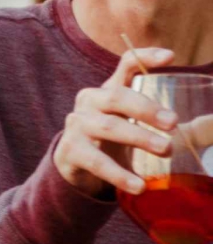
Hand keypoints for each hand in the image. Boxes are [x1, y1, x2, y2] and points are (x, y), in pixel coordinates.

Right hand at [54, 46, 177, 196]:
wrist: (78, 169)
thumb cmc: (115, 142)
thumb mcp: (136, 126)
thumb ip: (165, 124)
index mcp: (109, 90)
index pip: (125, 66)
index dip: (145, 57)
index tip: (171, 57)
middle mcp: (90, 101)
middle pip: (117, 96)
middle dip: (147, 108)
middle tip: (174, 122)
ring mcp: (77, 125)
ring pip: (109, 127)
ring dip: (139, 137)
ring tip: (166, 150)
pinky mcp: (70, 151)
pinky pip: (96, 161)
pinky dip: (120, 174)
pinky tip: (139, 186)